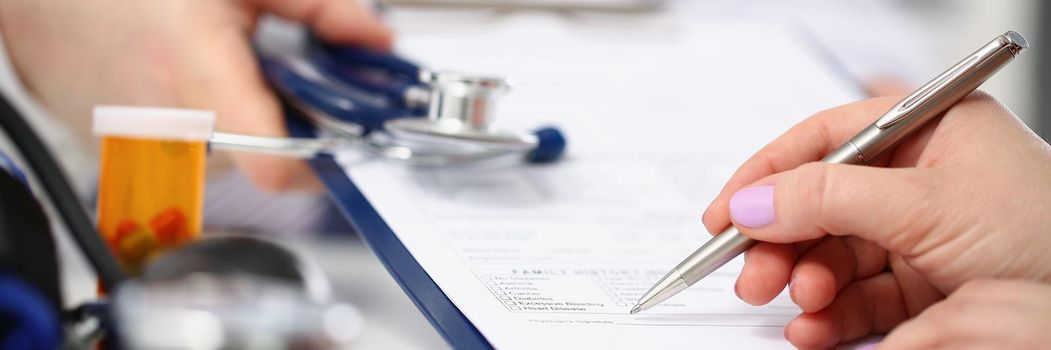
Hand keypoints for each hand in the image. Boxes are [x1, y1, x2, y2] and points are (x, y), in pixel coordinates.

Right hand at [0, 0, 391, 190]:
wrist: (42, 8)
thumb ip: (317, 8)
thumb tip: (375, 42)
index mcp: (200, 77)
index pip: (281, 166)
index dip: (328, 156)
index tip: (349, 131)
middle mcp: (173, 131)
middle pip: (271, 162)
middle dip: (296, 124)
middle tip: (287, 77)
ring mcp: (149, 157)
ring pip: (239, 161)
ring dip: (252, 122)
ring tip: (228, 70)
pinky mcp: (134, 167)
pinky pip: (201, 159)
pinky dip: (213, 128)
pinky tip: (194, 84)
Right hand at [700, 92, 1050, 348]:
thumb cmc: (1045, 232)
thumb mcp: (927, 205)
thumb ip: (829, 198)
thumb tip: (752, 202)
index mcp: (928, 129)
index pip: (825, 139)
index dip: (768, 174)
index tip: (724, 213)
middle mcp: (920, 175)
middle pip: (821, 202)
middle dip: (782, 241)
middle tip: (750, 275)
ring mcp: (921, 232)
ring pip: (834, 253)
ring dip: (805, 282)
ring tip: (794, 305)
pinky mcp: (925, 283)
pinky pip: (860, 295)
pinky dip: (831, 314)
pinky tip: (814, 327)